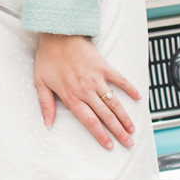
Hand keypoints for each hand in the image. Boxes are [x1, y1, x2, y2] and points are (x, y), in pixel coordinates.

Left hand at [34, 34, 140, 150]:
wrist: (58, 33)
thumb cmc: (47, 57)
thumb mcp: (40, 82)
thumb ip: (46, 105)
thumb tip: (47, 123)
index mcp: (72, 96)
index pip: (90, 121)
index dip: (101, 135)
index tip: (110, 145)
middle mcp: (86, 90)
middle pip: (106, 116)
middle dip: (118, 132)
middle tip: (128, 143)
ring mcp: (97, 78)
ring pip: (114, 102)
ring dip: (125, 117)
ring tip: (133, 129)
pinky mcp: (104, 66)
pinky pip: (120, 80)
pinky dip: (130, 89)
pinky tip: (139, 98)